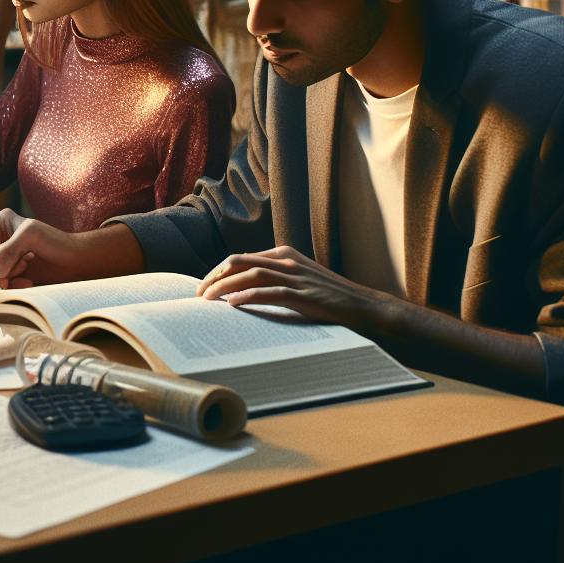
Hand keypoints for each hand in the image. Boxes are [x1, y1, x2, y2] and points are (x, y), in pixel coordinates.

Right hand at [0, 209, 93, 287]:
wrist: (76, 262)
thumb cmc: (57, 242)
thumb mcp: (30, 236)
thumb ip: (8, 249)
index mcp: (1, 221)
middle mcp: (1, 238)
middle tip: (13, 274)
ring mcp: (7, 256)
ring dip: (7, 277)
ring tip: (26, 273)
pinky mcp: (13, 272)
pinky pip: (2, 283)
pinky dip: (13, 285)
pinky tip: (28, 282)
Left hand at [197, 246, 396, 329]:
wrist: (365, 308)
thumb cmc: (329, 298)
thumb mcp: (298, 281)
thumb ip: (274, 279)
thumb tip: (240, 288)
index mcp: (283, 254)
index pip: (239, 258)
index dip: (217, 272)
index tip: (203, 288)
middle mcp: (287, 261)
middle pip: (238, 262)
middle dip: (213, 277)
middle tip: (198, 295)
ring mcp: (296, 277)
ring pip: (249, 274)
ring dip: (224, 286)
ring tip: (207, 300)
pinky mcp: (305, 295)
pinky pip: (270, 292)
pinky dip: (248, 296)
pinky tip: (233, 304)